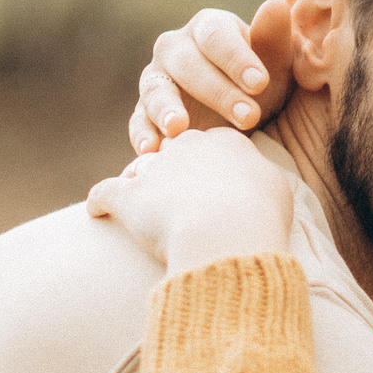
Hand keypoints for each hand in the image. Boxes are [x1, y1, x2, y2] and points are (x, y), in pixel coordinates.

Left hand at [88, 128, 294, 272]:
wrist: (226, 231)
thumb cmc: (259, 213)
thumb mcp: (276, 188)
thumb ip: (259, 178)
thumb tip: (255, 185)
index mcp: (223, 140)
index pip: (212, 144)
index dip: (210, 162)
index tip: (213, 179)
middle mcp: (185, 145)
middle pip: (173, 149)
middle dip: (172, 165)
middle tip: (177, 189)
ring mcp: (154, 168)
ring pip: (140, 167)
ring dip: (138, 181)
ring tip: (140, 202)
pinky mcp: (127, 195)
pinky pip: (105, 192)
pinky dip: (99, 201)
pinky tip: (95, 210)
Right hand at [130, 0, 293, 153]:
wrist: (247, 121)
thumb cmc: (264, 84)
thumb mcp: (278, 65)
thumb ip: (274, 39)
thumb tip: (275, 5)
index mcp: (210, 28)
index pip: (216, 35)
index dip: (236, 58)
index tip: (259, 83)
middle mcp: (176, 47)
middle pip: (186, 62)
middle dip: (217, 91)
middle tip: (250, 118)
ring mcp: (157, 79)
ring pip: (155, 88)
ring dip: (167, 108)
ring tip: (180, 129)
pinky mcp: (145, 112)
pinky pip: (138, 121)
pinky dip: (143, 134)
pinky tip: (153, 151)